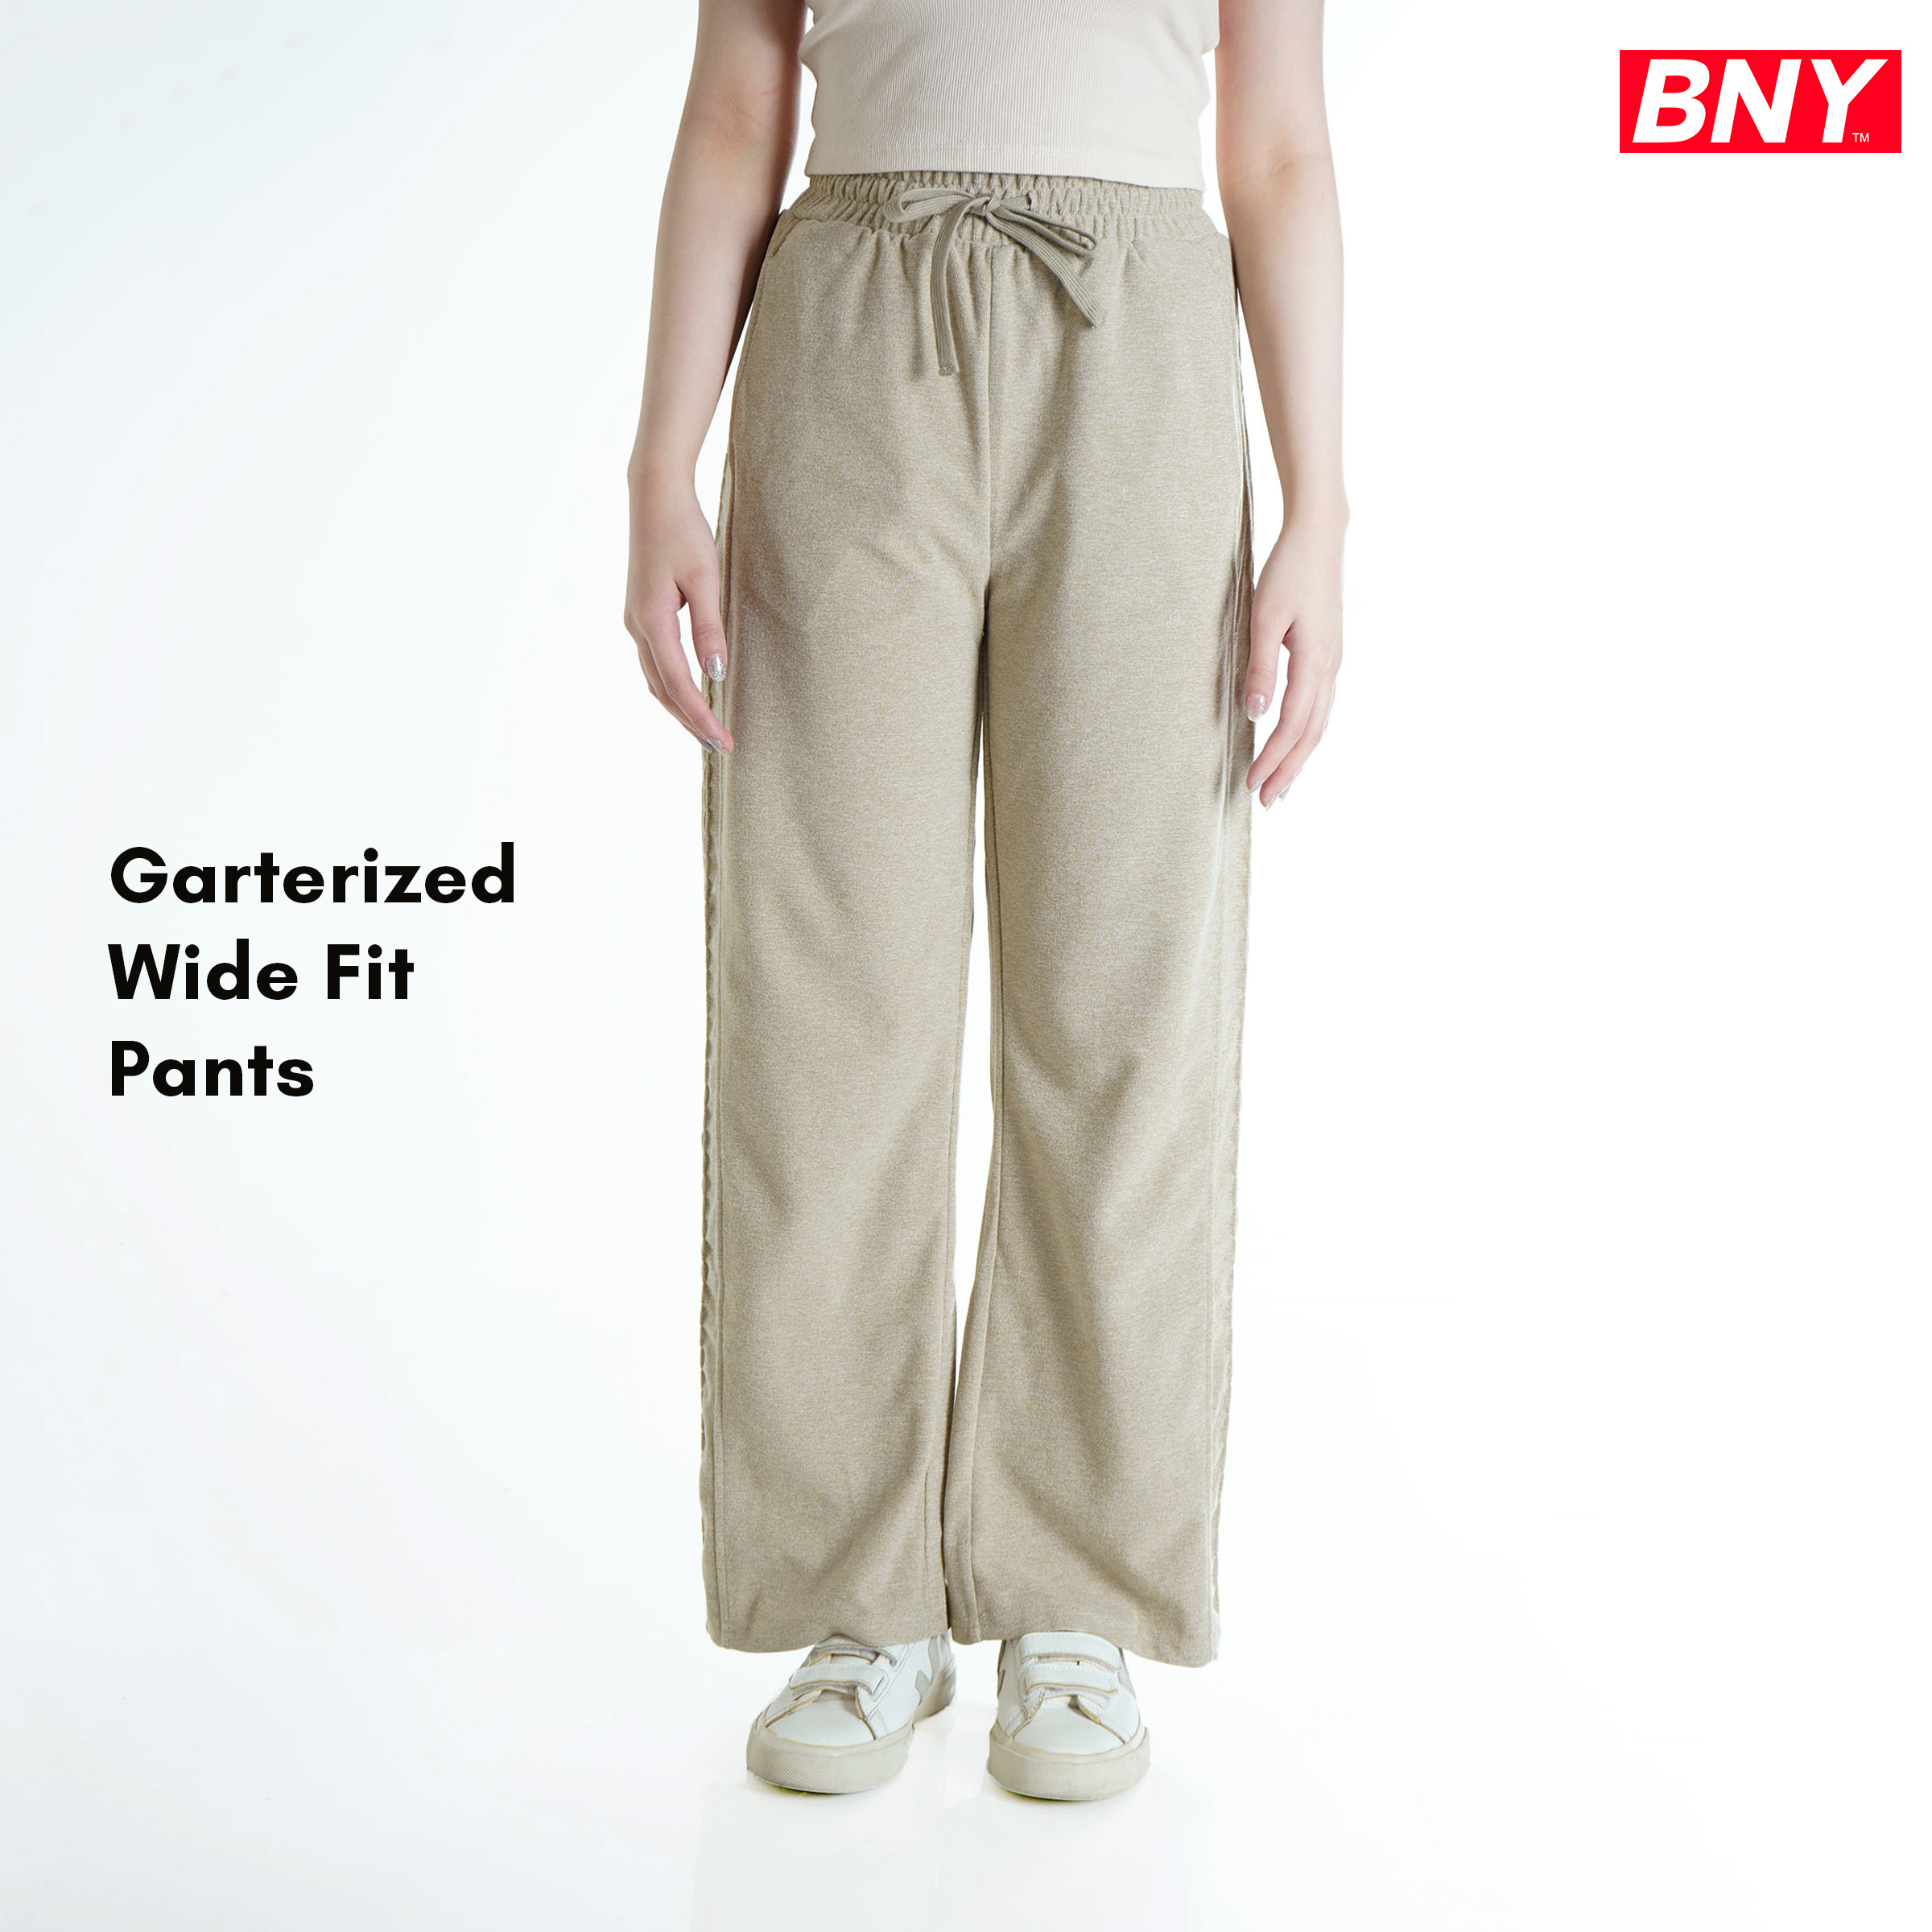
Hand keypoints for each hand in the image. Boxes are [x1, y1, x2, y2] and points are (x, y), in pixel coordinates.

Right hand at [624, 472, 733, 752]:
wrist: (654, 496)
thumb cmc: (684, 532)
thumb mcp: (704, 578)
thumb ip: (710, 627)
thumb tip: (716, 673)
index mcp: (651, 621)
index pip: (678, 684)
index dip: (701, 716)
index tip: (724, 741)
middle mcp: (637, 627)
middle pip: (663, 691)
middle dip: (691, 722)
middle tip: (721, 748)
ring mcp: (635, 621)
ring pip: (656, 680)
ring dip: (680, 708)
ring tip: (708, 730)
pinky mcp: (641, 614)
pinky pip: (656, 664)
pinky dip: (672, 687)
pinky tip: (690, 695)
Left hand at [1243, 520, 1343, 808]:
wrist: (1319, 537)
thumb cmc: (1288, 572)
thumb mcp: (1265, 617)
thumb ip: (1260, 667)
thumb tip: (1254, 714)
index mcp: (1314, 662)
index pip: (1291, 724)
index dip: (1273, 757)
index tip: (1252, 783)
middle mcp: (1330, 668)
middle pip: (1311, 733)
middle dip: (1289, 769)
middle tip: (1267, 800)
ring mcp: (1333, 662)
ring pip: (1320, 723)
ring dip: (1300, 756)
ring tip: (1283, 784)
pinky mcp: (1329, 655)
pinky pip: (1321, 706)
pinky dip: (1309, 733)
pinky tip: (1298, 742)